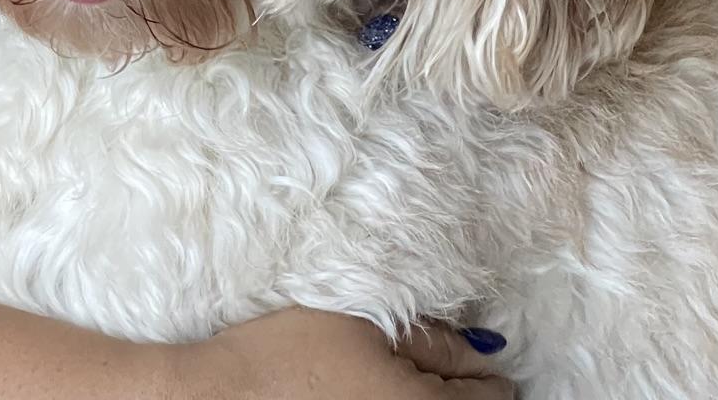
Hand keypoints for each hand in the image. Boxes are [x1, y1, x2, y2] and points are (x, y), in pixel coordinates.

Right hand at [162, 308, 514, 396]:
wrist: (227, 396)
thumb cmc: (291, 354)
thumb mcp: (366, 324)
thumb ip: (433, 338)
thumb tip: (485, 350)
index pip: (490, 397)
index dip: (482, 369)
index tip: (466, 351)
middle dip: (462, 390)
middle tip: (433, 364)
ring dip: (432, 398)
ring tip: (394, 381)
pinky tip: (374, 395)